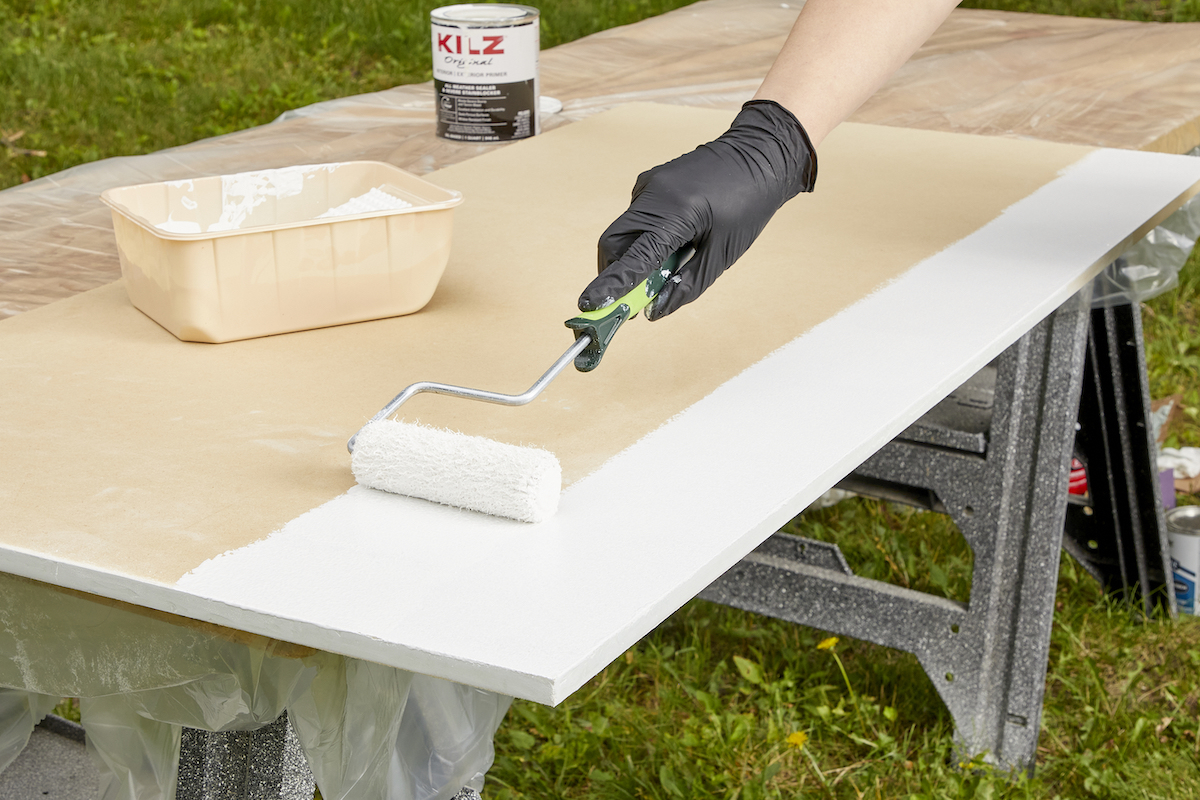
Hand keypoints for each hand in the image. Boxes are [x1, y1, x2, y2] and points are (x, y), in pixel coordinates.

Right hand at [578, 100, 816, 319]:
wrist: (760, 153)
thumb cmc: (750, 204)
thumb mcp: (723, 253)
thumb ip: (686, 285)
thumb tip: (654, 311)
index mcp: (676, 211)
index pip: (634, 257)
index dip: (610, 285)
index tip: (588, 307)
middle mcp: (653, 193)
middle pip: (614, 244)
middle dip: (616, 274)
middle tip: (631, 301)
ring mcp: (648, 184)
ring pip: (624, 232)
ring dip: (633, 258)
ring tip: (665, 269)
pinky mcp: (650, 182)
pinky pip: (637, 218)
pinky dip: (644, 240)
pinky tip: (675, 240)